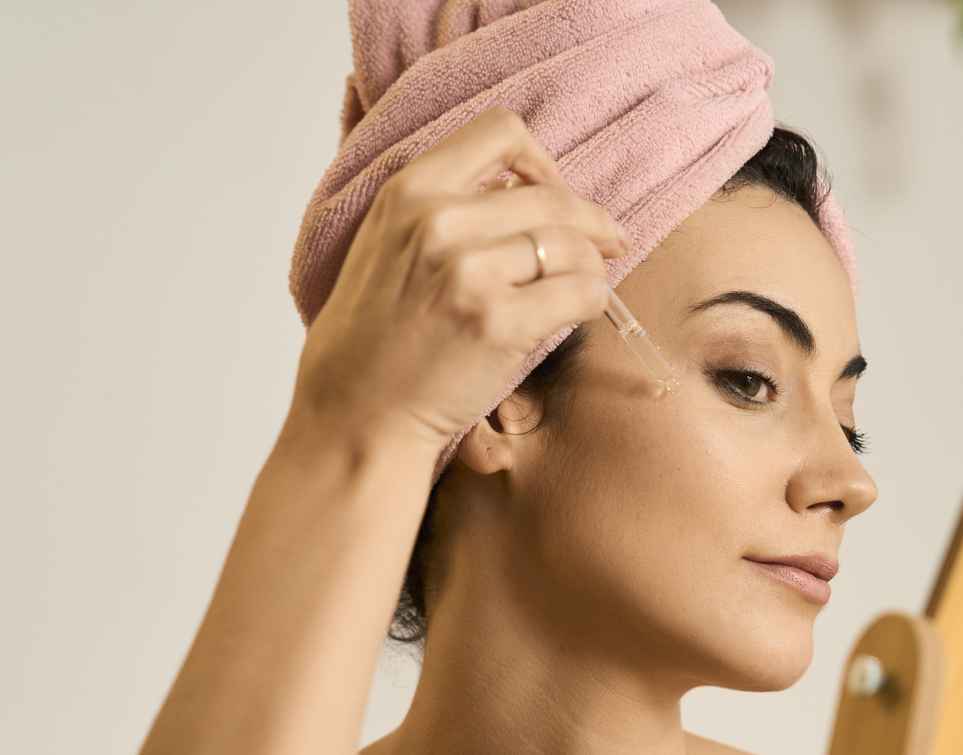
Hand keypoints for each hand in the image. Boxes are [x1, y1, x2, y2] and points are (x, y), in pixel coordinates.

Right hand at [287, 107, 629, 460]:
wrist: (355, 413)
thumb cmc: (374, 339)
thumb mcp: (386, 244)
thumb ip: (442, 207)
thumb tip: (520, 189)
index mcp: (409, 191)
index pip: (501, 133)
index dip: (541, 161)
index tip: (552, 191)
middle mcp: (438, 220)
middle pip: (553, 196)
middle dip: (591, 222)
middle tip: (607, 243)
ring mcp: (469, 271)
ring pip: (574, 244)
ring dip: (592, 267)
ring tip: (581, 288)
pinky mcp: (500, 322)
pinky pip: (581, 293)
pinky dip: (592, 301)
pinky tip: (577, 314)